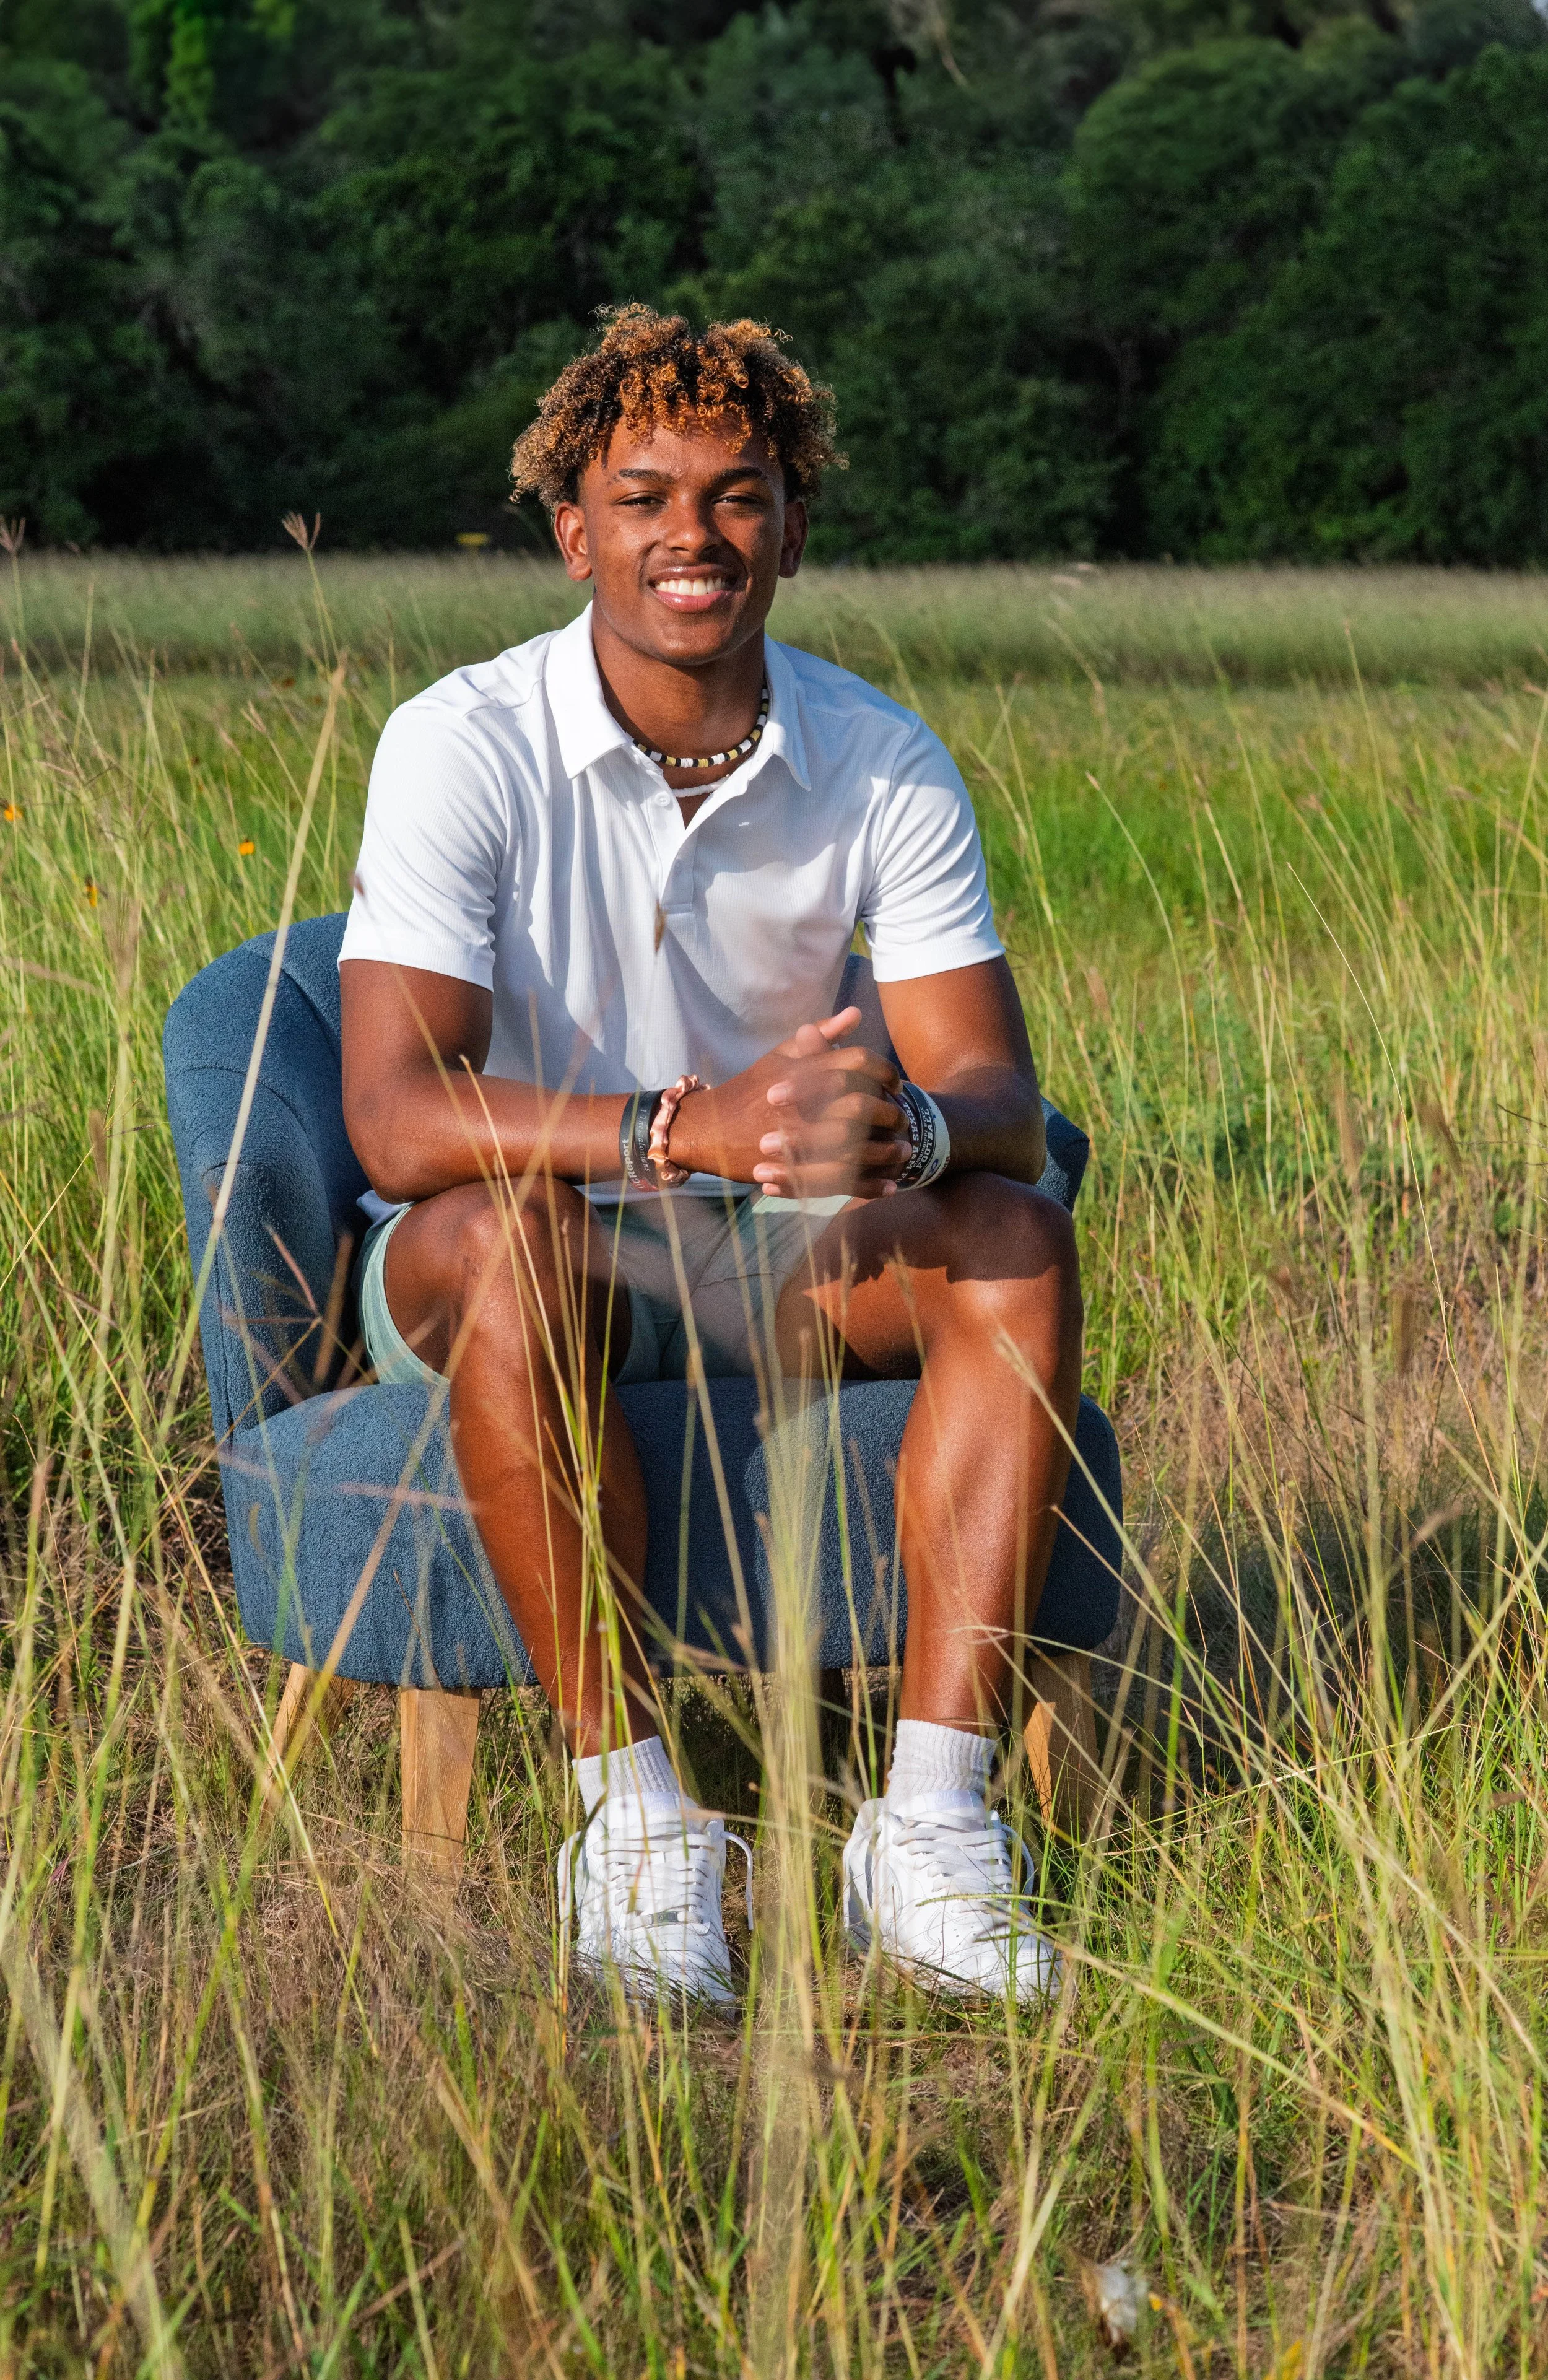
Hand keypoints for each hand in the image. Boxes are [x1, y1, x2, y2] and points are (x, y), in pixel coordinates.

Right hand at [668, 1006, 907, 1197]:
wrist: (708, 1131)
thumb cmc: (749, 1090)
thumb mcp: (781, 1057)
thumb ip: (820, 1036)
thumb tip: (854, 1014)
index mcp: (801, 1071)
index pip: (856, 1063)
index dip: (883, 1072)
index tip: (895, 1084)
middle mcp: (801, 1103)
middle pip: (862, 1105)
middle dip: (891, 1114)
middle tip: (904, 1120)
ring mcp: (797, 1139)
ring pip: (857, 1146)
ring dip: (888, 1151)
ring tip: (904, 1152)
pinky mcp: (794, 1172)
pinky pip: (844, 1182)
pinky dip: (872, 1185)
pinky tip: (892, 1184)